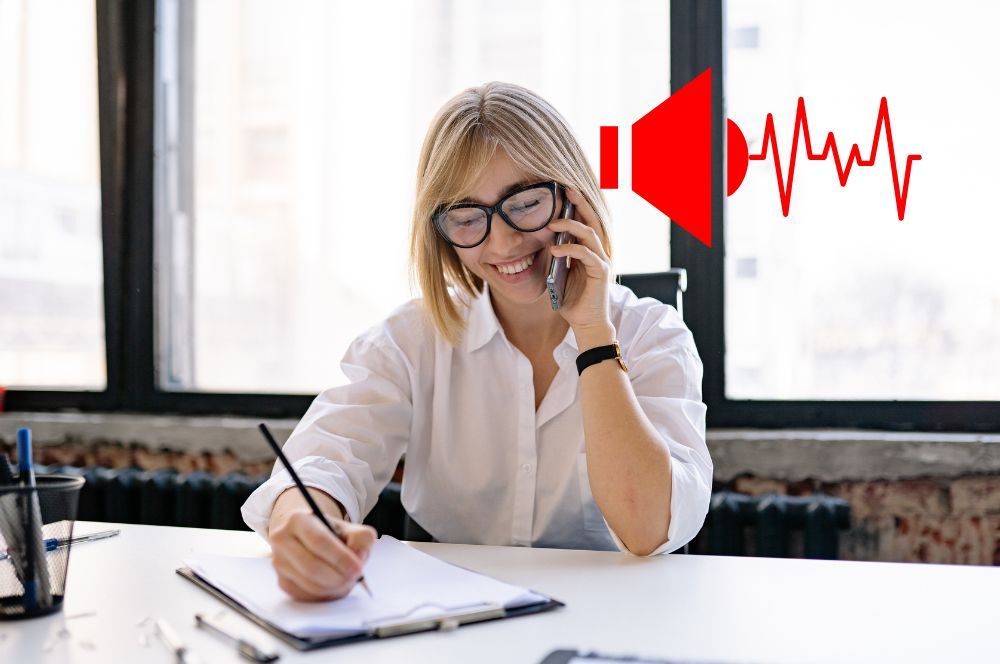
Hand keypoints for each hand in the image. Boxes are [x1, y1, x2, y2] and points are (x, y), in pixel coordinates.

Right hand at [268, 489, 375, 600]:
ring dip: (333, 588)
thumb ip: (361, 539)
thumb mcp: (351, 528)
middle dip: (337, 577)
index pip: (319, 541)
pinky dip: (325, 595)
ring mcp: (279, 562)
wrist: (309, 538)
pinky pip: (305, 595)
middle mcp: (282, 539)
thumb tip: (358, 558)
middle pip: (311, 566)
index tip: (358, 569)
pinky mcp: (281, 581)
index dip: (340, 558)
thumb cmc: (332, 534)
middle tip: (354, 578)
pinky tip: (334, 585)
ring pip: (308, 584)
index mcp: (298, 519)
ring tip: (346, 580)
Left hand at [548, 188, 614, 342]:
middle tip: (565, 190)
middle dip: (579, 203)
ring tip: (551, 223)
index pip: (585, 222)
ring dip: (570, 226)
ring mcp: (601, 261)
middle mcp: (598, 252)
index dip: (576, 206)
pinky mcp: (600, 272)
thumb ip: (557, 258)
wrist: (586, 324)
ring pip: (589, 234)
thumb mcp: (560, 274)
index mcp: (589, 250)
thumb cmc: (573, 300)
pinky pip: (586, 254)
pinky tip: (555, 249)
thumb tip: (544, 242)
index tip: (563, 192)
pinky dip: (570, 249)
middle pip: (591, 220)